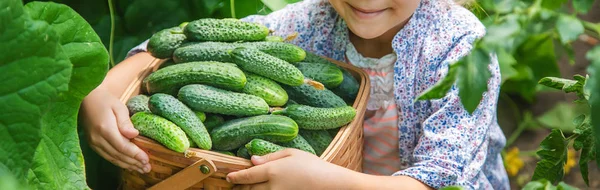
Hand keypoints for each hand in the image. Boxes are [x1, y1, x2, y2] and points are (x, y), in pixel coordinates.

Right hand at [80, 87, 149, 173]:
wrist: (86, 100)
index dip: (135, 154)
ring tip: (142, 169)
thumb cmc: (106, 101)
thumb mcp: (118, 107)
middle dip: (134, 163)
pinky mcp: (93, 145)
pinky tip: (129, 165)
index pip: (122, 146)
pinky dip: (120, 163)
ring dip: (128, 165)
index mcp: (105, 128)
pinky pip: (108, 157)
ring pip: (113, 159)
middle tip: (148, 168)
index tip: (146, 159)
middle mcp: (98, 139)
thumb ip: (125, 122)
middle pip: (118, 155)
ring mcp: (94, 143)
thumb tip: (134, 134)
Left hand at [226, 149, 359, 189]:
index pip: (247, 176)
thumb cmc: (314, 165)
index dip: (236, 177)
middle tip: (234, 186)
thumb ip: (270, 157)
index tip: (229, 178)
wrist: (331, 184)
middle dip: (239, 188)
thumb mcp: (292, 154)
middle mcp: (271, 187)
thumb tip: (252, 160)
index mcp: (272, 171)